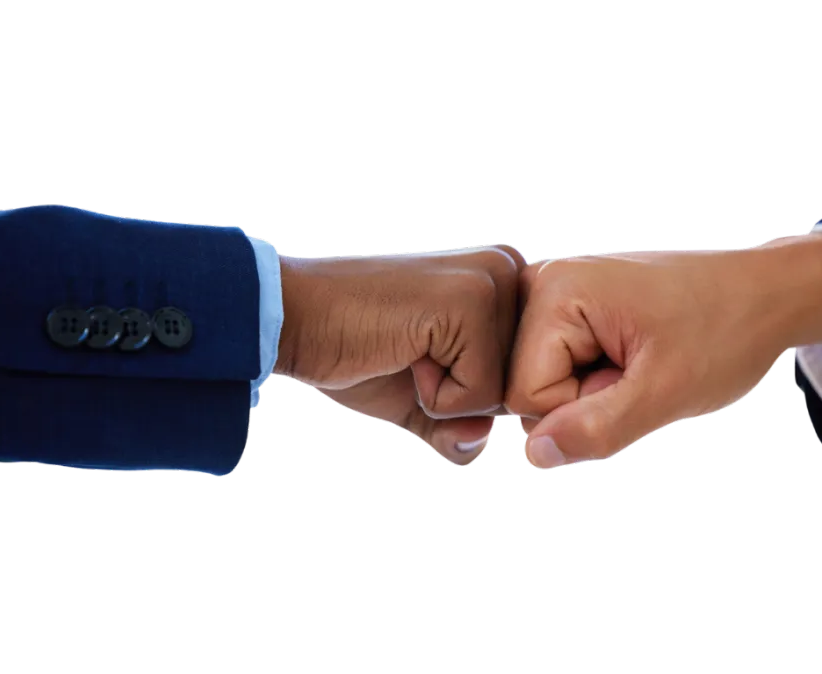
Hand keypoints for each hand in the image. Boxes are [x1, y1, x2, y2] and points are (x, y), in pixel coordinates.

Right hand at [275, 244, 525, 464]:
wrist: (294, 320)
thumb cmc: (356, 351)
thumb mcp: (424, 400)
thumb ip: (464, 427)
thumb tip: (481, 440)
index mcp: (506, 281)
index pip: (526, 378)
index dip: (470, 394)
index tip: (420, 353)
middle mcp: (509, 270)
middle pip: (521, 387)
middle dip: (461, 397)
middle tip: (409, 351)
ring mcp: (492, 281)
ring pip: (504, 395)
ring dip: (446, 398)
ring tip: (406, 349)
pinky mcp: (472, 301)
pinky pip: (479, 396)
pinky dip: (434, 397)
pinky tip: (403, 350)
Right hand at [505, 235, 821, 468]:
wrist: (765, 294)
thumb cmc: (725, 331)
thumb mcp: (666, 391)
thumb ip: (599, 428)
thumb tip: (536, 454)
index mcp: (555, 292)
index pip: (524, 397)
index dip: (581, 409)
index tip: (635, 376)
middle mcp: (542, 284)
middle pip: (526, 390)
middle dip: (585, 399)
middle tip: (641, 370)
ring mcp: (554, 294)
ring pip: (544, 385)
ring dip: (592, 392)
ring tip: (640, 362)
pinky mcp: (568, 308)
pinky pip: (560, 370)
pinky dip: (597, 378)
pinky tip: (632, 357)